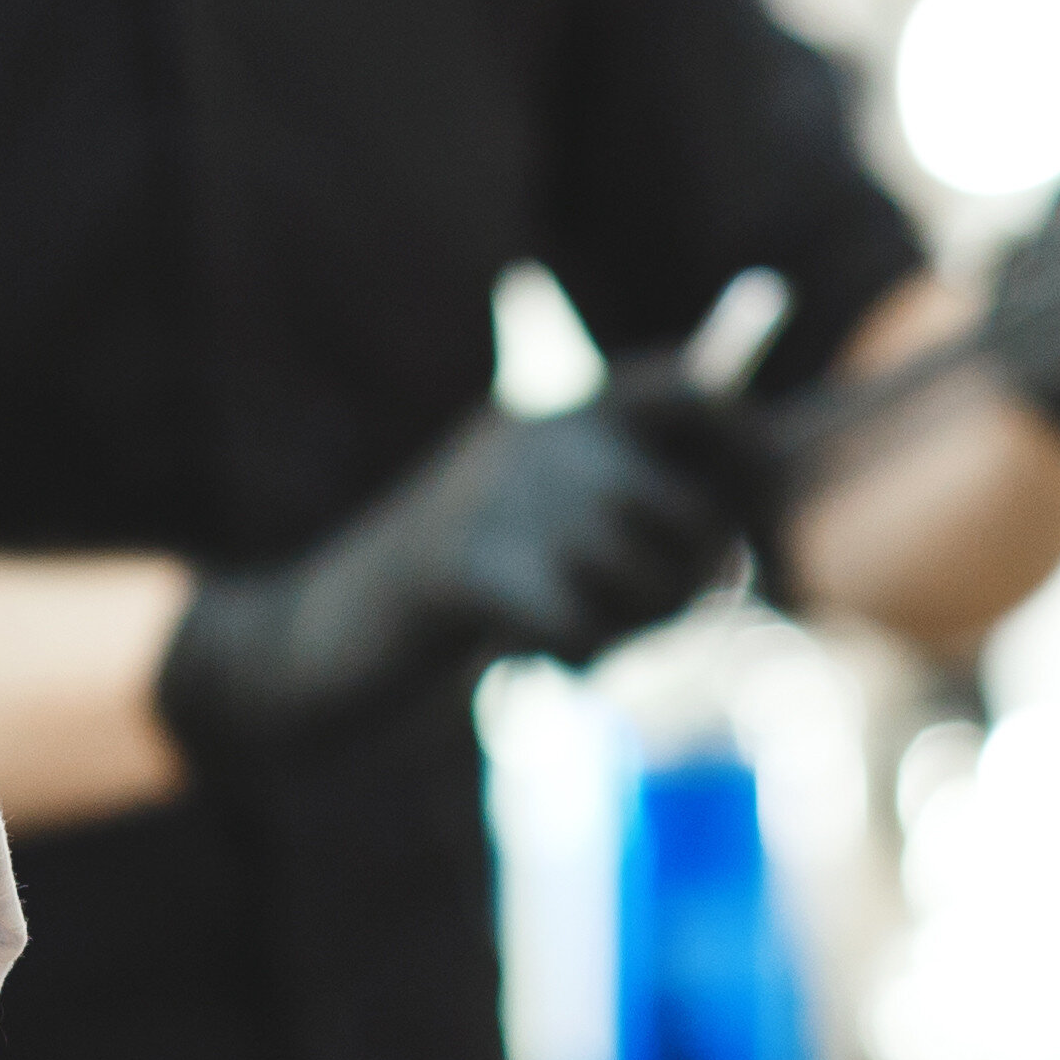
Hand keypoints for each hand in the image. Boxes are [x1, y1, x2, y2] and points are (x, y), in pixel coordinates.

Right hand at [159, 383, 749, 770]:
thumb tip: (743, 551)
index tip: (749, 537)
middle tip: (640, 626)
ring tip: (578, 643)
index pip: (701, 396)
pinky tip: (535, 661)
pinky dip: (576, 663)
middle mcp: (542, 431)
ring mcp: (502, 493)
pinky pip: (586, 628)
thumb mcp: (538, 528)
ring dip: (632, 635)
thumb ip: (636, 518)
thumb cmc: (445, 599)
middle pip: (696, 514)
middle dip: (690, 591)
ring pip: (651, 579)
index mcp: (561, 408)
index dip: (747, 460)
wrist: (310, 640)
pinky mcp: (466, 565)